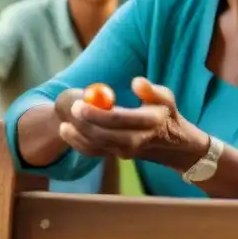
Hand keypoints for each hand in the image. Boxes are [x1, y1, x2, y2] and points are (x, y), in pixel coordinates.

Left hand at [56, 77, 207, 164]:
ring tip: (65, 124)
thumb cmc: (164, 114)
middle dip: (83, 124)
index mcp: (148, 123)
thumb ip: (151, 89)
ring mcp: (125, 152)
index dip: (96, 113)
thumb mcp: (165, 98)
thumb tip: (136, 82)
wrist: (172, 145)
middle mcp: (136, 140)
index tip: (80, 103)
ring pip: (96, 147)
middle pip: (103, 136)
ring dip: (77, 137)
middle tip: (71, 109)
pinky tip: (68, 132)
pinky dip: (79, 144)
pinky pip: (94, 152)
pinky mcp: (117, 156)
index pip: (117, 120)